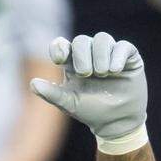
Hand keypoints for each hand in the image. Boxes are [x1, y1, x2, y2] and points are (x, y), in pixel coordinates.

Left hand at [30, 33, 147, 145]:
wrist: (118, 121)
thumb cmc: (91, 112)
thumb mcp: (70, 104)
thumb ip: (52, 94)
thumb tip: (32, 83)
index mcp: (72, 64)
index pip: (63, 47)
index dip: (59, 47)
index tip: (59, 57)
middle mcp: (90, 55)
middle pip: (81, 40)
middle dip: (82, 55)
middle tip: (86, 73)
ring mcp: (108, 54)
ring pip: (102, 38)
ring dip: (100, 55)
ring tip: (103, 73)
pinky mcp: (127, 56)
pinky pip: (122, 46)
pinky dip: (117, 56)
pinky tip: (115, 70)